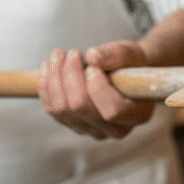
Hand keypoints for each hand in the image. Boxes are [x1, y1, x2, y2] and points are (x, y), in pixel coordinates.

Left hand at [39, 42, 155, 139]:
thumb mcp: (131, 54)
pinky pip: (53, 110)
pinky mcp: (74, 125)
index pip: (113, 110)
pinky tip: (48, 67)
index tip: (93, 67)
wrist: (123, 76)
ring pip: (63, 109)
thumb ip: (116, 54)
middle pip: (81, 107)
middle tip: (72, 52)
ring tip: (58, 55)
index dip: (98, 88)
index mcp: (137, 114)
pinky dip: (46, 86)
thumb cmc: (131, 66)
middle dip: (71, 75)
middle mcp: (115, 129)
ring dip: (55, 78)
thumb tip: (92, 56)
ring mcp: (92, 130)